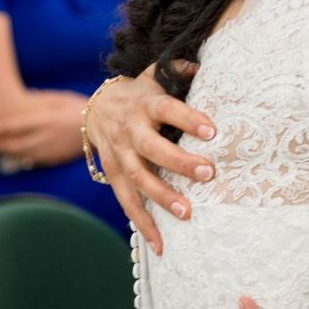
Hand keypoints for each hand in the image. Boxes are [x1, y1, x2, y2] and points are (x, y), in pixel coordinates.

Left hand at [0, 92, 88, 167]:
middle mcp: (47, 137)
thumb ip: (41, 101)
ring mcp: (52, 150)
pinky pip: (36, 161)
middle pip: (17, 145)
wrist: (101, 124)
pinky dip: (25, 159)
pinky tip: (19, 157)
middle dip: (2, 145)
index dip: (0, 129)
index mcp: (46, 120)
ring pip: (24, 156)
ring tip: (2, 150)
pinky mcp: (58, 158)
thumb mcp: (59, 99)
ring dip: (11, 154)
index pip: (16, 126)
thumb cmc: (79, 107)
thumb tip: (23, 99)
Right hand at [86, 64, 216, 254]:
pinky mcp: (113, 175)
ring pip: (138, 179)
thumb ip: (178, 69)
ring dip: (162, 198)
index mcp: (145, 105)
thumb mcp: (153, 75)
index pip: (168, 110)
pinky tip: (161, 245)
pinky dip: (143, 225)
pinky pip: (127, 202)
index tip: (212, 130)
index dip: (188, 118)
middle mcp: (130, 131)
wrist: (96, 107)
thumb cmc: (139, 94)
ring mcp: (119, 155)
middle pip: (152, 149)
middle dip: (179, 162)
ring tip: (188, 213)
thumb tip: (205, 64)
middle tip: (208, 173)